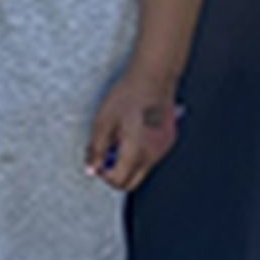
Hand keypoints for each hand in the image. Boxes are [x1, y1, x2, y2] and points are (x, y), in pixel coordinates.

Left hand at [85, 73, 182, 192]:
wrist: (153, 77)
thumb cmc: (128, 96)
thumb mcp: (102, 122)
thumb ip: (96, 150)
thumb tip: (91, 169)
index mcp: (135, 153)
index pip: (118, 181)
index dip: (103, 175)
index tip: (97, 162)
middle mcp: (153, 155)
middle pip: (132, 182)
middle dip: (115, 173)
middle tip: (106, 155)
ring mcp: (163, 149)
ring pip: (142, 169)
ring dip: (127, 162)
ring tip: (119, 138)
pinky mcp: (168, 140)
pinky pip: (151, 156)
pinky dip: (139, 153)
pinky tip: (133, 132)